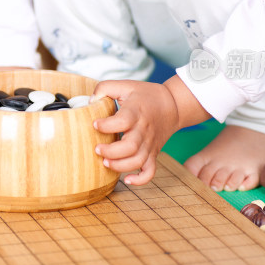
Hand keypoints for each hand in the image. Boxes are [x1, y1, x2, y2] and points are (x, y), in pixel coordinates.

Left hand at [92, 76, 209, 185]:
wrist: (173, 105)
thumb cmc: (145, 96)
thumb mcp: (126, 85)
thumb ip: (105, 88)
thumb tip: (90, 102)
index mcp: (136, 112)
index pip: (123, 121)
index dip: (107, 125)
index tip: (95, 124)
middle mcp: (144, 130)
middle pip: (130, 147)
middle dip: (111, 151)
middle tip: (97, 148)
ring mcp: (150, 144)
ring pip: (138, 161)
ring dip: (120, 166)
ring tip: (105, 162)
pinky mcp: (153, 153)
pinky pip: (150, 172)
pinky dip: (140, 180)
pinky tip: (127, 179)